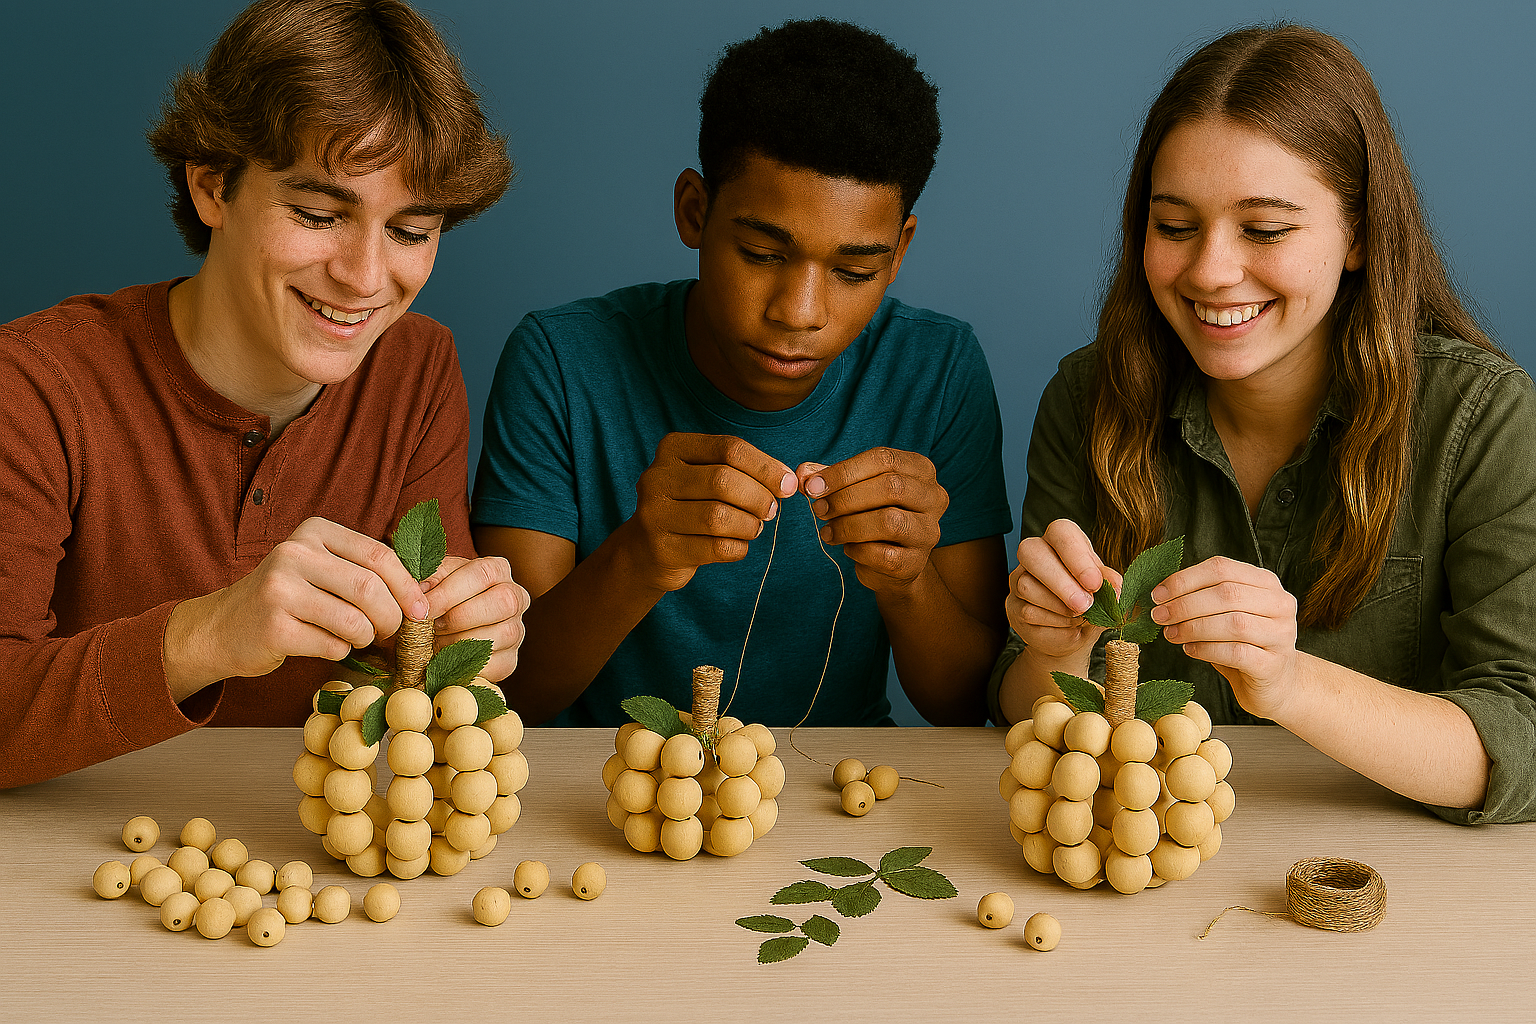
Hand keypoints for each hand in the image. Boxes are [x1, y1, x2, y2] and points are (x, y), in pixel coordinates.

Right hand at [164, 517, 429, 697]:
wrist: (222, 628)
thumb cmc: (286, 600)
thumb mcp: (320, 569)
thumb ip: (362, 571)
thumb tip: (422, 596)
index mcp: (314, 531)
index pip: (378, 555)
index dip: (408, 586)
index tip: (422, 611)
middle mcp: (294, 553)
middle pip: (370, 588)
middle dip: (391, 618)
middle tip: (392, 634)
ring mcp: (279, 589)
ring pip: (354, 620)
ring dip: (366, 638)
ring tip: (357, 640)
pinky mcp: (273, 626)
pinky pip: (331, 645)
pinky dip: (340, 652)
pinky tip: (327, 646)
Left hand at [420, 555, 529, 682]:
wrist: (442, 631)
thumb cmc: (438, 599)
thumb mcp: (432, 581)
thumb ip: (427, 578)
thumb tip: (419, 588)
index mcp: (497, 570)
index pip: (482, 574)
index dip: (451, 592)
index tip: (423, 608)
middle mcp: (516, 597)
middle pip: (503, 601)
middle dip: (460, 617)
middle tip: (432, 626)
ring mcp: (516, 630)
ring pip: (503, 634)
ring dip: (462, 641)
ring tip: (436, 643)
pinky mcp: (509, 660)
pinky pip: (495, 664)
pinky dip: (467, 665)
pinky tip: (446, 659)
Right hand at [621, 433, 798, 592]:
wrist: (646, 549)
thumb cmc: (690, 505)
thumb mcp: (707, 476)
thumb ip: (743, 471)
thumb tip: (787, 481)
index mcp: (673, 448)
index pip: (730, 448)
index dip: (766, 467)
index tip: (787, 485)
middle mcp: (657, 477)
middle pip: (723, 480)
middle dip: (758, 497)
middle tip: (771, 510)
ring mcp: (654, 514)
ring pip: (718, 517)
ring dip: (749, 525)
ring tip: (754, 527)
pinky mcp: (662, 549)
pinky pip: (715, 548)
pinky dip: (738, 547)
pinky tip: (739, 545)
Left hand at [796, 448, 947, 594]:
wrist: (892, 564)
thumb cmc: (871, 516)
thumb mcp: (850, 490)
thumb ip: (827, 479)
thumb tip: (802, 474)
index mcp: (921, 470)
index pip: (883, 459)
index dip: (843, 471)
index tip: (813, 486)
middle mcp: (933, 497)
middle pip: (891, 487)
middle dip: (846, 498)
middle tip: (819, 509)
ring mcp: (928, 531)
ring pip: (889, 521)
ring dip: (848, 525)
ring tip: (828, 531)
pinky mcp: (916, 562)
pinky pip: (883, 554)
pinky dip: (857, 550)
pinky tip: (847, 547)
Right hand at [1006, 518, 1120, 660]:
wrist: (1074, 635)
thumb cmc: (1091, 604)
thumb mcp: (1105, 591)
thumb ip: (1108, 583)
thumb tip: (1114, 585)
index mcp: (1061, 542)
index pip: (1061, 532)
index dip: (1077, 556)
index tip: (1094, 583)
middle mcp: (1034, 554)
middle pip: (1032, 553)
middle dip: (1061, 582)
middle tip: (1084, 605)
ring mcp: (1018, 579)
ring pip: (1027, 586)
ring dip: (1059, 607)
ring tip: (1080, 618)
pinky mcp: (1012, 605)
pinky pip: (1027, 611)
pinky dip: (1053, 623)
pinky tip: (1067, 626)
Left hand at [1151, 555, 1300, 717]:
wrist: (1275, 683)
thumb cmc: (1243, 644)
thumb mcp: (1224, 614)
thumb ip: (1201, 598)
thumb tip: (1160, 596)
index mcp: (1265, 582)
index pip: (1221, 568)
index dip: (1185, 579)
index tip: (1158, 595)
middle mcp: (1279, 604)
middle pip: (1227, 593)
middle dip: (1185, 604)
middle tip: (1160, 616)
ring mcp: (1281, 634)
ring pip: (1233, 623)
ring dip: (1193, 627)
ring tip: (1171, 634)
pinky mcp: (1273, 664)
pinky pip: (1235, 653)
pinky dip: (1206, 649)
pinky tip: (1189, 649)